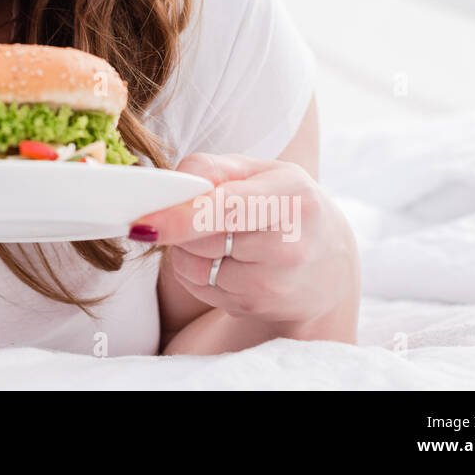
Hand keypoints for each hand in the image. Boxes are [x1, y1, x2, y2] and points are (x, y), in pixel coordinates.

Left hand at [129, 153, 357, 326]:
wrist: (328, 265)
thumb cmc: (284, 205)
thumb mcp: (260, 173)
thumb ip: (213, 168)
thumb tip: (170, 187)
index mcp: (292, 195)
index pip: (226, 208)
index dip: (180, 217)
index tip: (146, 224)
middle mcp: (289, 243)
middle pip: (201, 238)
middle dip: (183, 225)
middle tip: (194, 214)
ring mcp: (274, 282)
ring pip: (194, 264)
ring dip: (187, 249)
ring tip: (219, 238)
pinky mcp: (256, 305)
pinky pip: (198, 286)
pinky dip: (196, 272)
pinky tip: (224, 262)